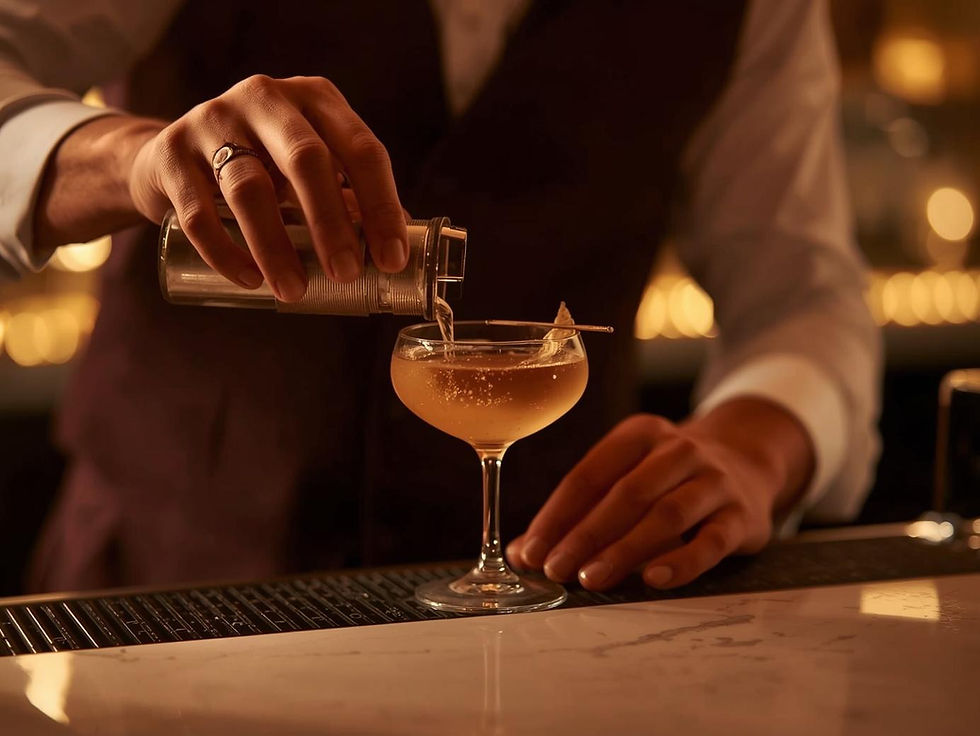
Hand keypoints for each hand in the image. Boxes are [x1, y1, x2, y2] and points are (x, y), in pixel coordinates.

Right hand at [129, 74, 408, 300]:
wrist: (171, 154)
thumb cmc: (263, 164)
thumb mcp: (309, 168)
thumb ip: (349, 198)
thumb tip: (400, 250)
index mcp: (315, 99)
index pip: (362, 149)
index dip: (382, 206)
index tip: (392, 260)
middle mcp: (265, 98)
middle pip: (307, 160)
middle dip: (332, 223)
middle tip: (346, 275)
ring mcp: (212, 120)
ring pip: (248, 187)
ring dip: (276, 247)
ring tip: (294, 292)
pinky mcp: (171, 153)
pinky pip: (200, 211)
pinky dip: (226, 252)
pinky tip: (250, 281)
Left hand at [506, 398, 813, 590]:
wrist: (747, 465)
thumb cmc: (667, 480)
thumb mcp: (625, 480)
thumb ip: (576, 515)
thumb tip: (521, 554)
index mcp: (640, 434)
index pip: (589, 475)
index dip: (556, 515)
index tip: (531, 551)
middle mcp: (679, 450)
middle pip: (625, 494)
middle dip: (584, 535)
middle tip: (555, 569)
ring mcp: (714, 480)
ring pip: (665, 515)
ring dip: (624, 550)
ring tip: (591, 578)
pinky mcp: (741, 515)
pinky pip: (711, 540)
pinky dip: (682, 562)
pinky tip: (653, 580)